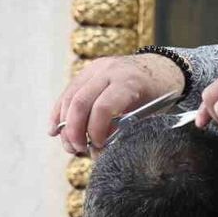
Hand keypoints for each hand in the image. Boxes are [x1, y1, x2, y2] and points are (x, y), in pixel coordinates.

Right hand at [49, 54, 183, 153]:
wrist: (162, 67)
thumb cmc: (158, 94)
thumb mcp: (149, 112)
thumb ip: (124, 129)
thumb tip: (97, 149)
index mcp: (129, 81)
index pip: (102, 107)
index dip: (95, 130)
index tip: (99, 145)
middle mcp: (109, 71)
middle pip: (80, 102)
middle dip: (74, 131)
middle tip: (78, 149)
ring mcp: (96, 68)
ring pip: (70, 97)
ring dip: (65, 125)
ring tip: (71, 145)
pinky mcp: (88, 71)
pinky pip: (68, 92)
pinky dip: (60, 113)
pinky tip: (55, 130)